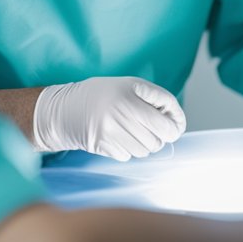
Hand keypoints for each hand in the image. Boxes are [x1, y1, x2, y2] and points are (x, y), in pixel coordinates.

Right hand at [33, 76, 185, 160]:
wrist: (65, 109)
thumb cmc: (103, 94)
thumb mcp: (131, 85)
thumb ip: (157, 98)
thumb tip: (177, 121)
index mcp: (129, 98)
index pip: (166, 126)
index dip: (175, 128)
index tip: (174, 126)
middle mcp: (119, 116)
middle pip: (157, 141)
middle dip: (157, 135)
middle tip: (147, 125)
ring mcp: (110, 134)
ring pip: (144, 151)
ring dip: (142, 144)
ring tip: (130, 129)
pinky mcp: (102, 147)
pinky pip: (128, 156)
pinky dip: (127, 149)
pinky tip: (116, 136)